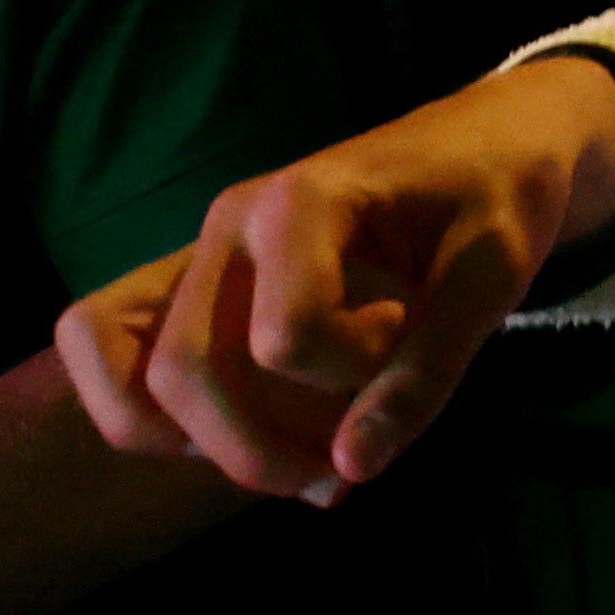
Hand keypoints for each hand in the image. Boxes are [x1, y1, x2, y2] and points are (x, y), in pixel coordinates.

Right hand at [50, 62, 614, 498]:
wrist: (486, 144)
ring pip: (135, 383)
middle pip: (184, 372)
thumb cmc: (495, 196)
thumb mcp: (493, 277)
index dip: (352, 372)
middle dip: (257, 451)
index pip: (284, 337)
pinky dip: (160, 425)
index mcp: (300, 200)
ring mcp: (201, 258)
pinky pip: (118, 362)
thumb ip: (426, 373)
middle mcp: (228, 226)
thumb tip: (348, 471)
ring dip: (202, 449)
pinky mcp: (195, 290)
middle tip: (342, 463)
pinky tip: (245, 437)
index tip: (408, 331)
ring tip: (294, 461)